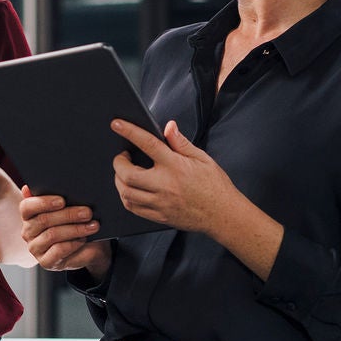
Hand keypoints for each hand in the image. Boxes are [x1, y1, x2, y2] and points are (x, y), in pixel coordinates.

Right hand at [20, 188, 112, 277]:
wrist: (89, 246)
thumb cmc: (75, 222)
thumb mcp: (68, 207)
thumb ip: (56, 197)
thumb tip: (35, 186)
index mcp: (29, 215)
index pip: (27, 207)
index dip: (43, 202)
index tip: (62, 200)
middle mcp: (28, 231)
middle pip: (43, 220)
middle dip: (68, 215)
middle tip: (87, 212)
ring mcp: (35, 248)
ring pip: (52, 235)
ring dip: (75, 229)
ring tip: (92, 225)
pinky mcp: (45, 262)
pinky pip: (58, 250)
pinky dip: (73, 243)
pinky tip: (83, 239)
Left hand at [110, 119, 244, 233]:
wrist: (224, 215)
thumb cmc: (215, 185)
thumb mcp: (202, 158)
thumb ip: (181, 143)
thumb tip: (168, 126)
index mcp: (176, 166)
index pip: (148, 144)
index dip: (130, 131)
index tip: (117, 124)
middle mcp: (165, 185)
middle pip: (128, 175)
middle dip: (118, 163)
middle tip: (122, 157)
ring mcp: (161, 203)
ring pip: (127, 194)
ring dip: (119, 181)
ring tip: (124, 173)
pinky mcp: (159, 216)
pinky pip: (133, 208)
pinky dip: (126, 197)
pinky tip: (130, 190)